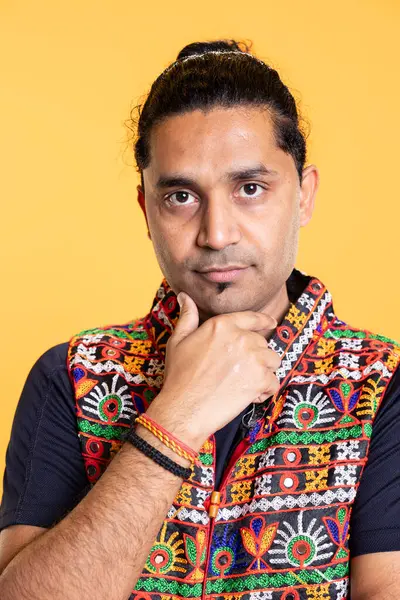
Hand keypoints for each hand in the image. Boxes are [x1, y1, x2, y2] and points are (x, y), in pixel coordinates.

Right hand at [146, 291, 280, 450]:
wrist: (183, 408)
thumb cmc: (179, 376)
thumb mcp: (178, 341)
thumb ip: (187, 317)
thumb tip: (184, 296)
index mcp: (222, 325)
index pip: (251, 318)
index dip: (264, 320)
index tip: (272, 323)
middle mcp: (241, 338)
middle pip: (262, 343)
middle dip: (255, 356)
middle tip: (236, 372)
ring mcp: (253, 358)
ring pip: (272, 361)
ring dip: (263, 372)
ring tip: (243, 383)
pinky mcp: (260, 379)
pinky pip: (273, 382)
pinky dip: (264, 391)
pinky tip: (246, 396)